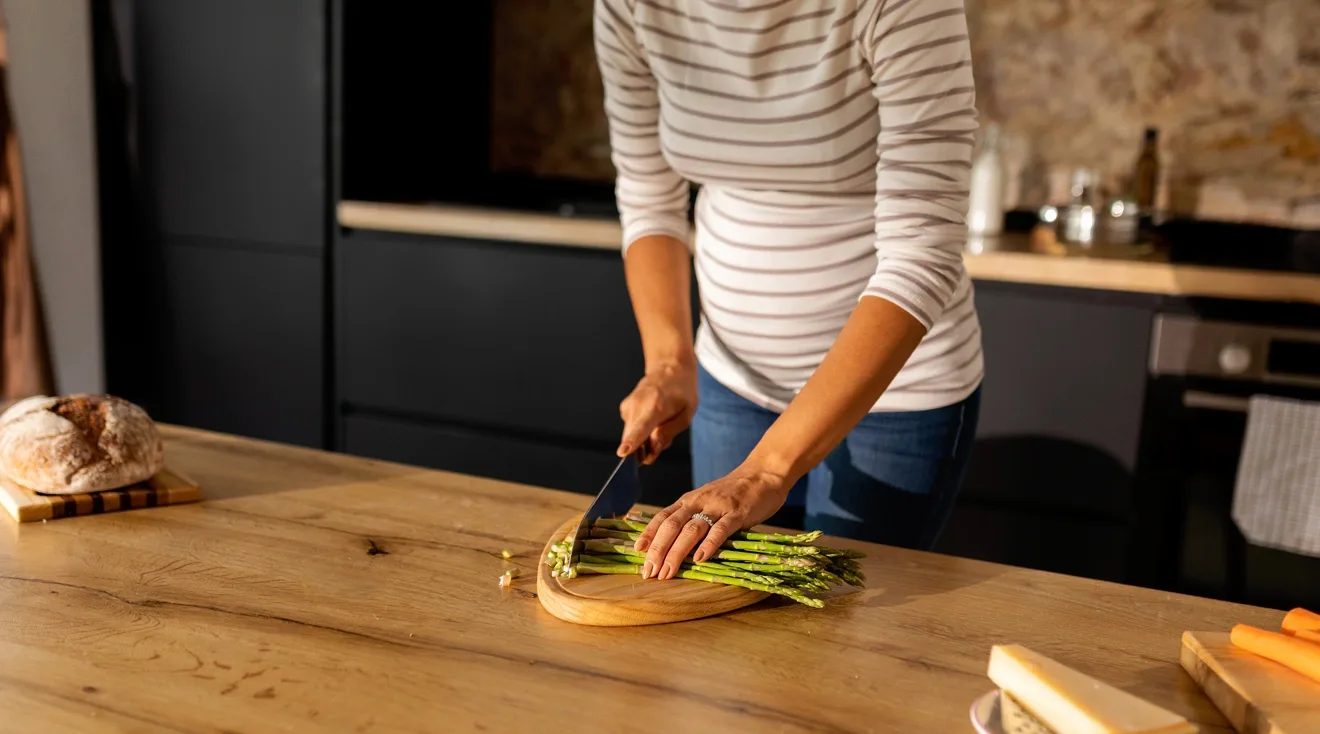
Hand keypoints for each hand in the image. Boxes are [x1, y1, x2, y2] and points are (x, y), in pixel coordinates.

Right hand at [617, 361, 696, 464]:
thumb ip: (668, 433)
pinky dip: (643, 430)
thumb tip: (651, 450)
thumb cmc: (682, 391)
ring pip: (633, 436)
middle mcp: (636, 406)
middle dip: (646, 448)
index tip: (622, 452)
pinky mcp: (624, 409)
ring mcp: (628, 406)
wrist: (669, 367)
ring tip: (661, 421)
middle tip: (663, 435)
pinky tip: (653, 418)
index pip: (640, 427)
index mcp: (655, 406)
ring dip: (646, 438)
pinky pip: (632, 430)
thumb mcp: (686, 414)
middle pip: (633, 439)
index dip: (631, 442)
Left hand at [634, 466, 789, 579]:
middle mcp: (698, 501)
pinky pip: (721, 529)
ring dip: (677, 552)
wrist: (763, 474)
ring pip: (691, 530)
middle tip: (649, 572)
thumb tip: (673, 545)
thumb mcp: (706, 502)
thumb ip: (692, 518)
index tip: (637, 552)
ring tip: (667, 572)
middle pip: (671, 526)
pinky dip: (709, 544)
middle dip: (658, 550)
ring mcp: (718, 507)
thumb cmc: (733, 492)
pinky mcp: (738, 513)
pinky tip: (701, 559)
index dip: (649, 534)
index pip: (662, 517)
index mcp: (688, 500)